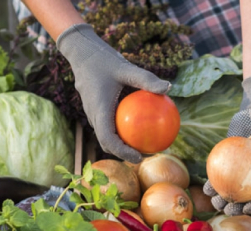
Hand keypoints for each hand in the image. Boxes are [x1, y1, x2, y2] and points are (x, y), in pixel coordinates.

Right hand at [56, 24, 169, 163]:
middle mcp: (94, 116)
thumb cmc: (104, 59)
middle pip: (107, 144)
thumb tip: (169, 87)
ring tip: (143, 145)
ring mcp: (93, 114)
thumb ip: (146, 79)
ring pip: (106, 136)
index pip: (108, 140)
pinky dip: (120, 131)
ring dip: (121, 145)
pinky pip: (107, 125)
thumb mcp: (127, 68)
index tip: (139, 157)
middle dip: (124, 153)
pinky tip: (138, 125)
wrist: (81, 52)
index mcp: (100, 111)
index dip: (122, 153)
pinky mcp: (95, 110)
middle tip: (146, 155)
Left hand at [204, 73, 250, 214]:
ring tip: (214, 201)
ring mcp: (243, 168)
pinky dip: (213, 182)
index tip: (248, 208)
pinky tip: (205, 187)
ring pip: (232, 188)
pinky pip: (221, 174)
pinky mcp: (230, 159)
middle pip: (249, 198)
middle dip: (237, 208)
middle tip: (227, 209)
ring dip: (222, 198)